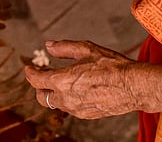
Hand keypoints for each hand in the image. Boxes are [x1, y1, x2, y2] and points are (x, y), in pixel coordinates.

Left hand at [25, 40, 140, 118]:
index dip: (30, 73)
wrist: (133, 86)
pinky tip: (75, 90)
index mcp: (62, 81)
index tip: (28, 67)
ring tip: (59, 81)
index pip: (36, 80)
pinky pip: (69, 108)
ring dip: (53, 93)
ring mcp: (76, 109)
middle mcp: (66, 98)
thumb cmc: (112, 65)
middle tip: (42, 75)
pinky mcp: (86, 115)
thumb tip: (49, 46)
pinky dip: (66, 99)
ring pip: (55, 104)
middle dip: (38, 86)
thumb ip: (64, 48)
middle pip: (41, 96)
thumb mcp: (87, 49)